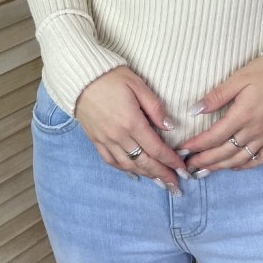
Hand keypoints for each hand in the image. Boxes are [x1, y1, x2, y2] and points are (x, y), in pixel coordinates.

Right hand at [75, 66, 189, 191]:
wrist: (80, 78)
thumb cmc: (111, 77)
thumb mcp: (138, 85)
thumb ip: (155, 107)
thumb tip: (170, 126)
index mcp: (132, 122)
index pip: (156, 148)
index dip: (170, 160)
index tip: (182, 168)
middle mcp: (119, 136)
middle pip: (144, 162)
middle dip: (162, 174)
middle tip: (175, 185)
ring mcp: (105, 140)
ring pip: (129, 165)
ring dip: (146, 175)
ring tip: (159, 182)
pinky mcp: (95, 140)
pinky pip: (111, 161)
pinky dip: (124, 170)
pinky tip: (134, 173)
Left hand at [176, 57, 262, 172]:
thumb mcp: (240, 77)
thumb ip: (217, 95)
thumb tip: (195, 110)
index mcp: (243, 114)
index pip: (214, 136)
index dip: (197, 145)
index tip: (183, 149)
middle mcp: (254, 130)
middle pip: (224, 152)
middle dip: (204, 160)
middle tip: (189, 166)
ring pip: (240, 159)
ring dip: (221, 166)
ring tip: (206, 171)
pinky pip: (261, 158)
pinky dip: (246, 166)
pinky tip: (235, 166)